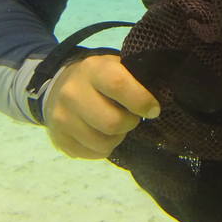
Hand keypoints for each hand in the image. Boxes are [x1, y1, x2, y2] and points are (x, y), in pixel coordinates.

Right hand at [43, 54, 159, 159]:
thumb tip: (163, 94)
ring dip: (118, 138)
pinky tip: (101, 134)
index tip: (153, 109)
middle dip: (130, 123)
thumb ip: (135, 77)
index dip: (141, 100)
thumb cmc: (99, 77)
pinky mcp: (59, 139)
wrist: (58, 87)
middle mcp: (72, 93)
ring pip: (103, 143)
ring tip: (116, 126)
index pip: (119, 85)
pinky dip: (104, 148)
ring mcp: (62, 118)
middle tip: (131, 117)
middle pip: (112, 123)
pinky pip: (93, 154)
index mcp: (92, 69)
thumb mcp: (115, 66)